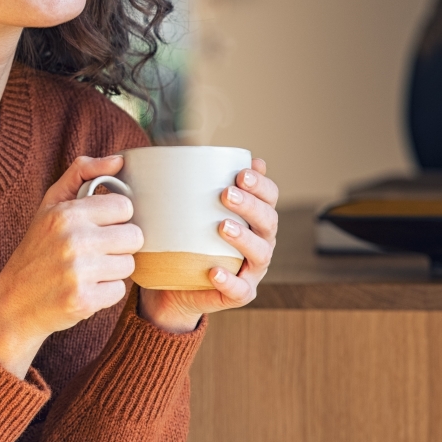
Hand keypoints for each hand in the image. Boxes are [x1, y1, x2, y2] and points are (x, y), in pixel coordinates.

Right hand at [0, 155, 142, 377]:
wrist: (13, 302)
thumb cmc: (36, 250)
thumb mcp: (50, 205)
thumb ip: (81, 174)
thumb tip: (119, 160)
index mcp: (66, 213)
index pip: (124, 207)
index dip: (114, 218)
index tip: (98, 227)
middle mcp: (73, 240)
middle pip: (134, 236)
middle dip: (118, 245)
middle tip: (95, 251)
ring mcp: (79, 272)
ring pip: (129, 265)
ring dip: (113, 270)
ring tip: (87, 271)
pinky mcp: (84, 300)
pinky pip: (119, 291)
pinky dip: (105, 293)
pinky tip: (84, 289)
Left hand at [137, 158, 279, 332]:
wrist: (173, 286)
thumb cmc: (184, 240)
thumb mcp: (186, 210)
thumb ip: (192, 184)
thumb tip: (183, 147)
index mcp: (253, 219)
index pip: (269, 197)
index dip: (262, 185)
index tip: (241, 173)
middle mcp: (260, 242)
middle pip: (268, 221)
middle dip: (251, 205)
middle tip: (226, 194)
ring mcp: (251, 270)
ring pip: (260, 253)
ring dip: (244, 238)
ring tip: (222, 226)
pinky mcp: (238, 294)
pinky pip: (239, 290)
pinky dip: (229, 280)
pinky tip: (214, 271)